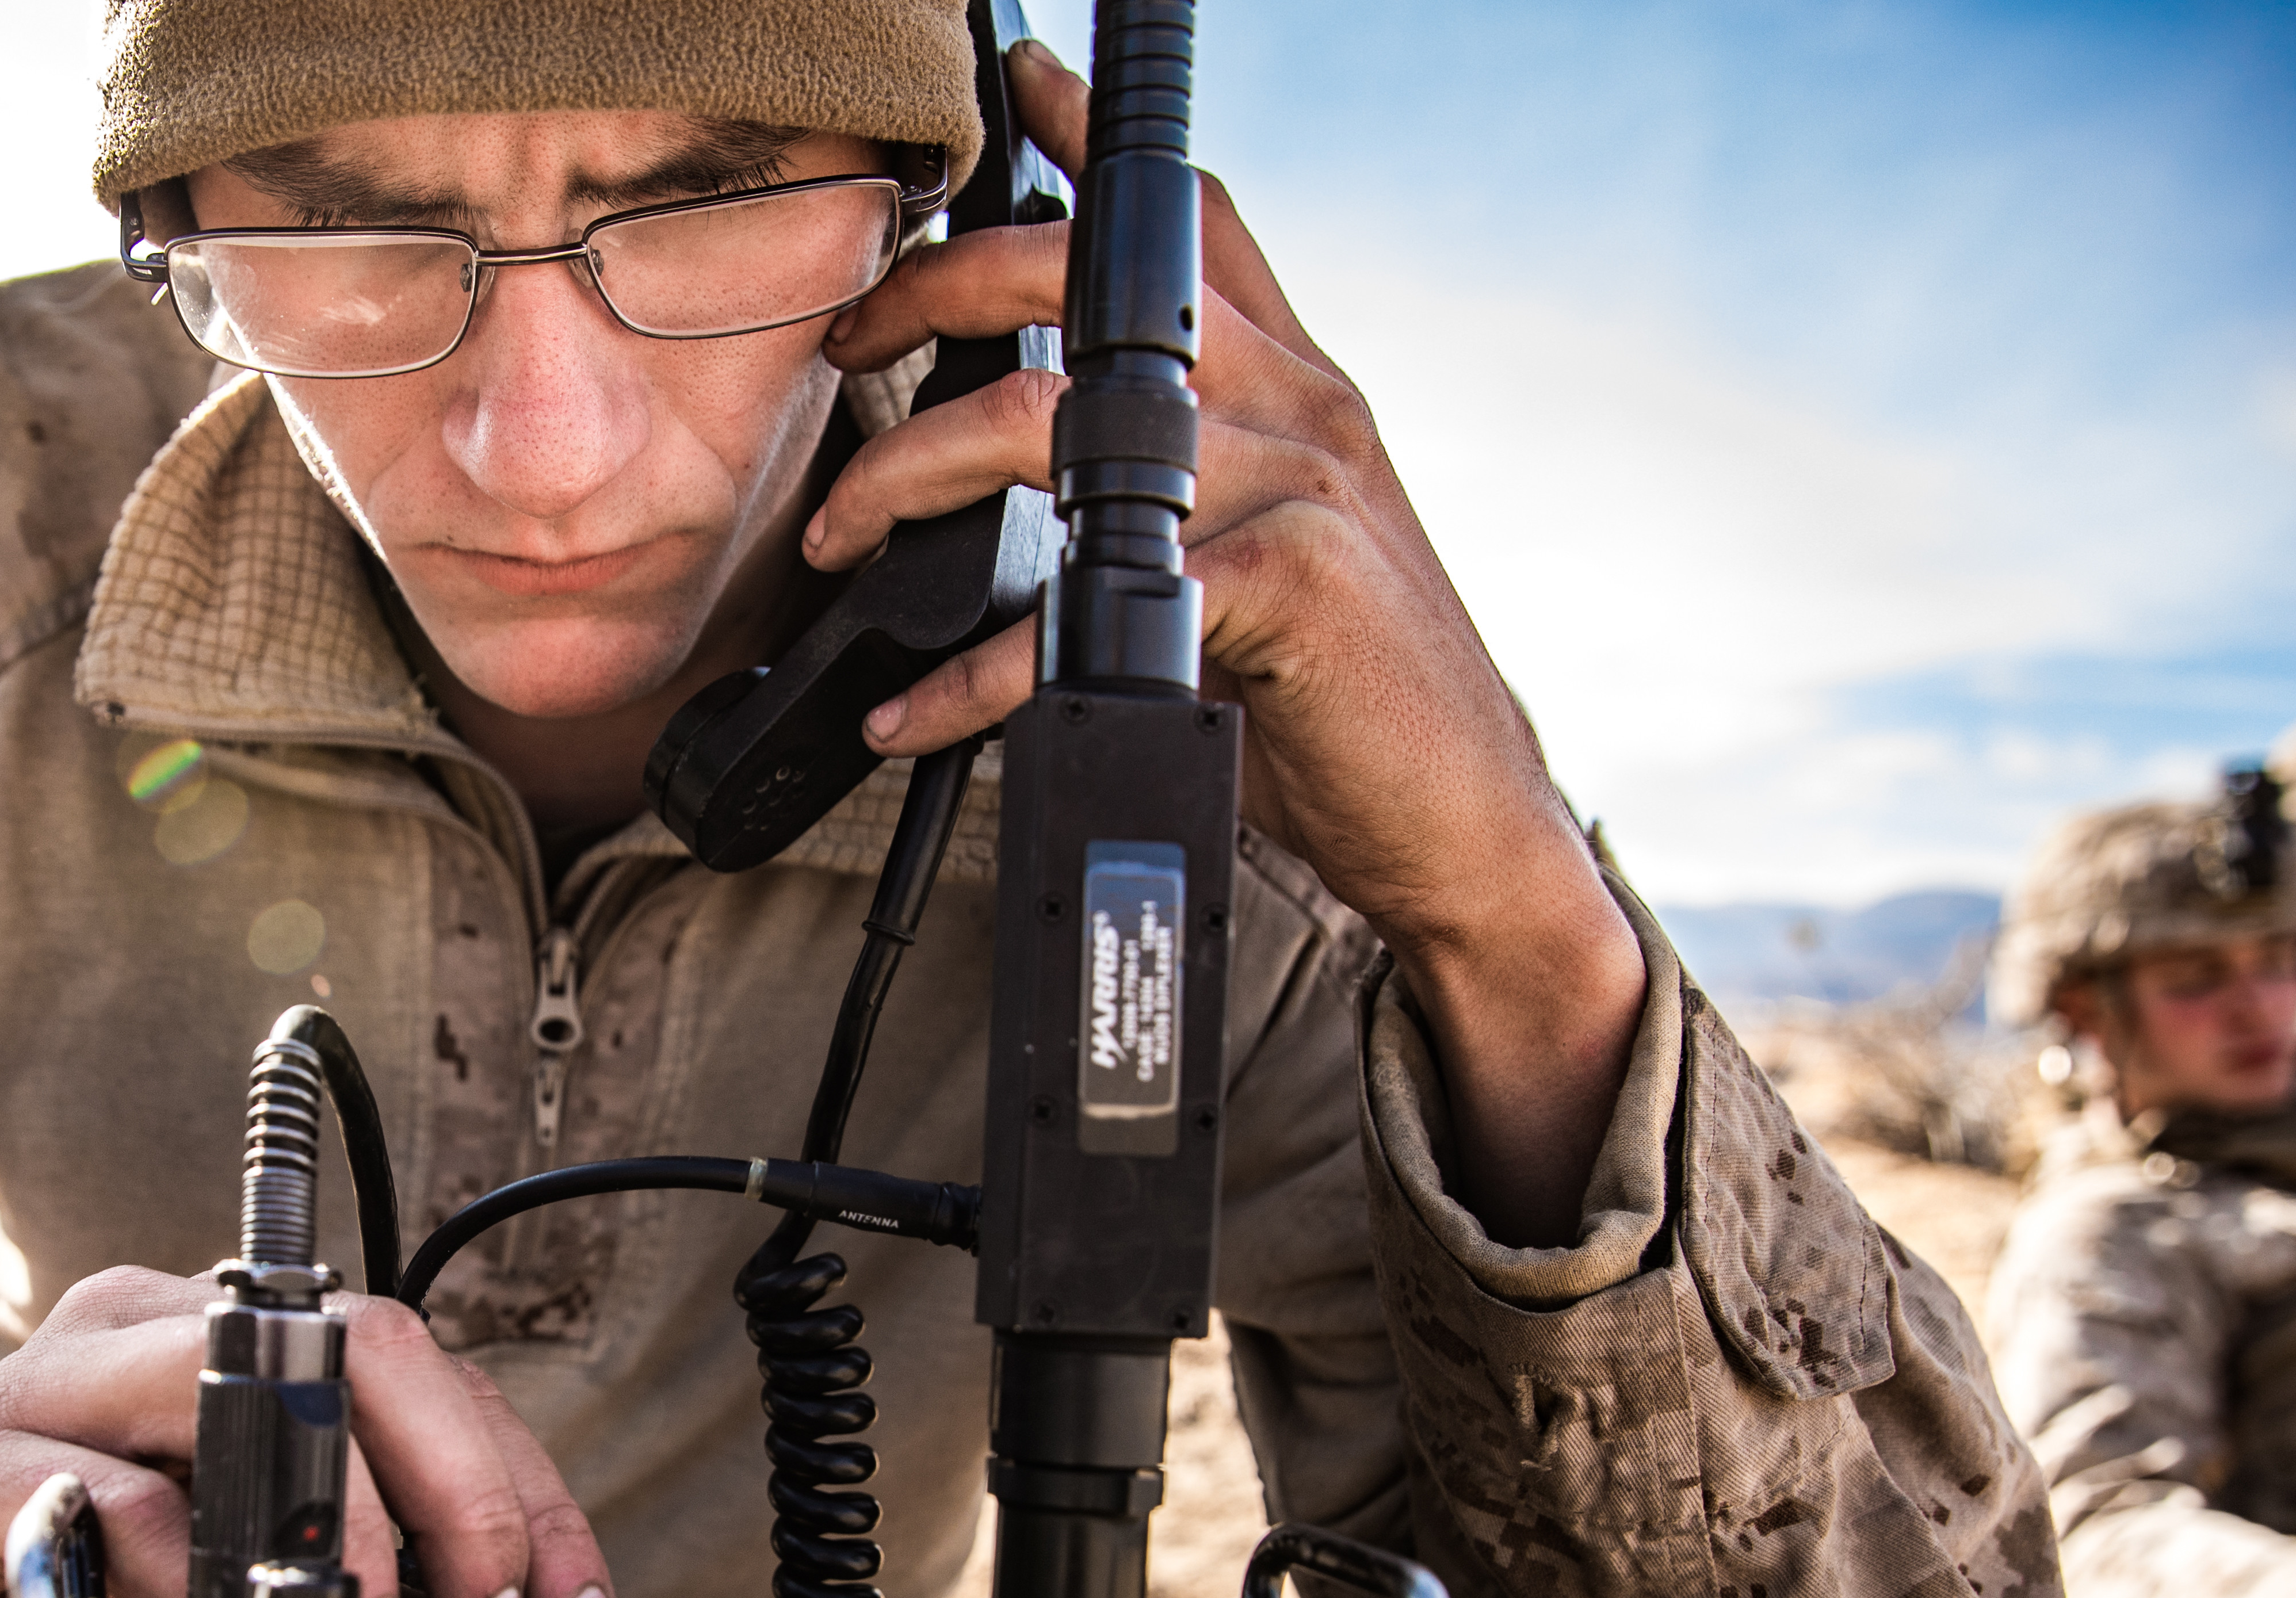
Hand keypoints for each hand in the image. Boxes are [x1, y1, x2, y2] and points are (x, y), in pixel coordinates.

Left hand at [807, 41, 1646, 1244]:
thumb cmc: (1329, 691)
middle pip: (1079, 282)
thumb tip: (1045, 437)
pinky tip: (920, 711)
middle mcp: (1292, 402)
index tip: (1013, 84)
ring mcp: (1290, 486)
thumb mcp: (1255, 544)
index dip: (1088, 137)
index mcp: (1287, 380)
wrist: (1457, 815)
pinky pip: (1087, 605)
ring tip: (839, 540)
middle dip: (929, 297)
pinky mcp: (1281, 588)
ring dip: (908, 480)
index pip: (1186, 219)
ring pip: (1049, 427)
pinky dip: (980, 671)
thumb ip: (1173, 470)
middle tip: (841, 353)